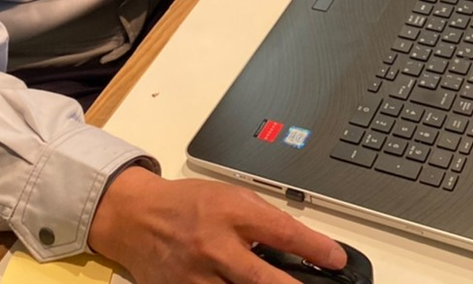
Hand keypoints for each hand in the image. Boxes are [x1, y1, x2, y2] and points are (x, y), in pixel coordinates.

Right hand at [88, 167, 345, 283]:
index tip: (336, 259)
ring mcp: (196, 276)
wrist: (136, 217)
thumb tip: (301, 246)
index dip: (315, 248)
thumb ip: (263, 220)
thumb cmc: (188, 204)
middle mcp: (214, 245)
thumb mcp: (230, 196)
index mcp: (231, 212)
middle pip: (262, 279)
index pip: (282, 232)